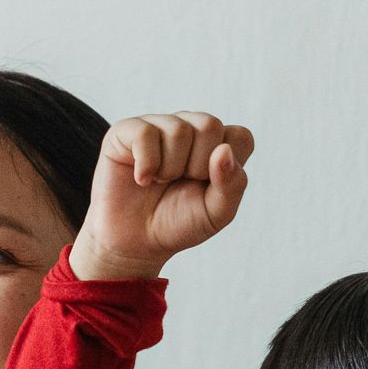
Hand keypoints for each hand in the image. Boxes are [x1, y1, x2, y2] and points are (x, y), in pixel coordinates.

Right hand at [70, 111, 253, 280]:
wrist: (136, 242)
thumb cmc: (177, 223)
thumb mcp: (216, 213)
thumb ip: (232, 184)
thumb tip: (223, 150)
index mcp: (217, 143)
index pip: (240, 137)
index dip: (225, 168)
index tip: (206, 187)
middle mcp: (190, 127)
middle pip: (210, 125)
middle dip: (197, 166)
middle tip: (180, 183)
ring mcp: (158, 125)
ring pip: (178, 130)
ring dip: (169, 169)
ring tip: (159, 181)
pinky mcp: (127, 131)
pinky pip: (145, 134)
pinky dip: (146, 165)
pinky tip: (142, 179)